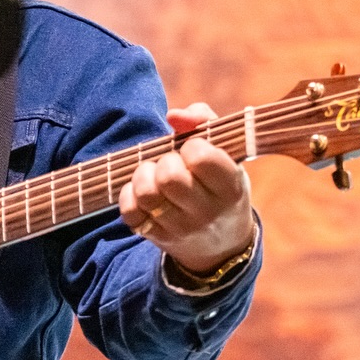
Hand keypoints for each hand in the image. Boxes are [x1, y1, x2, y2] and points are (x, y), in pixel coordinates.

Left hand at [118, 102, 254, 274]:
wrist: (221, 243)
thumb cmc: (219, 184)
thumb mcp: (225, 154)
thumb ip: (203, 122)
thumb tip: (173, 116)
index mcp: (230, 188)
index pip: (201, 158)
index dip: (192, 146)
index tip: (194, 150)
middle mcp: (208, 213)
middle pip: (169, 177)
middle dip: (165, 161)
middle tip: (172, 163)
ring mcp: (181, 229)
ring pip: (146, 194)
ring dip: (143, 176)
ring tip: (153, 175)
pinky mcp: (157, 237)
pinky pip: (130, 212)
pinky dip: (129, 196)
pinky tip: (143, 193)